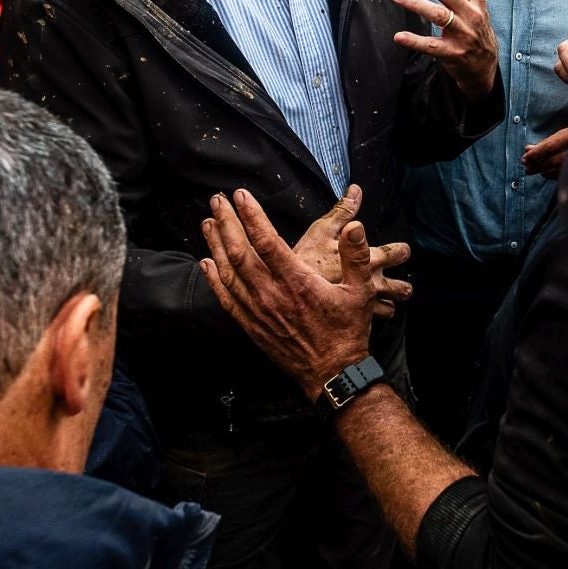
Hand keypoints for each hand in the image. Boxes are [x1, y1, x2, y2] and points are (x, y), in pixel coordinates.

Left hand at [200, 188, 391, 399]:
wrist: (332, 372)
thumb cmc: (347, 331)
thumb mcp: (360, 292)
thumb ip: (355, 257)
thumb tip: (354, 227)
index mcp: (297, 282)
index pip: (267, 240)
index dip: (252, 215)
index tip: (242, 196)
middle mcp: (272, 294)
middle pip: (240, 251)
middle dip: (227, 223)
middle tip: (217, 201)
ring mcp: (259, 311)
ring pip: (229, 272)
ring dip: (215, 245)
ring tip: (208, 223)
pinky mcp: (252, 325)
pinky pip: (226, 298)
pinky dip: (213, 279)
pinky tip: (206, 263)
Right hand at [290, 185, 414, 317]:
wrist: (287, 297)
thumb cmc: (304, 261)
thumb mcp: (321, 230)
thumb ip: (343, 211)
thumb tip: (356, 191)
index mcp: (369, 260)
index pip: (398, 254)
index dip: (401, 251)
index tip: (400, 251)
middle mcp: (373, 285)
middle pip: (402, 289)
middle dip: (401, 286)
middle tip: (396, 282)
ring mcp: (364, 308)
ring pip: (389, 309)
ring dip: (387, 303)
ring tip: (381, 300)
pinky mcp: (352, 322)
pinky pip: (372, 324)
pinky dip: (370, 318)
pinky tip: (361, 314)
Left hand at [392, 0, 496, 99]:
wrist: (486, 64)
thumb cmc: (473, 25)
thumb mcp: (471, 0)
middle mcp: (471, 13)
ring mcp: (463, 33)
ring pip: (439, 15)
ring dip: (416, 3)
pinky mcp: (454, 53)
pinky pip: (432, 46)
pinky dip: (415, 41)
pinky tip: (399, 36)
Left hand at [522, 121, 567, 177]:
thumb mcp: (566, 134)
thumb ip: (547, 141)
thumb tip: (526, 149)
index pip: (551, 145)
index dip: (536, 153)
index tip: (525, 158)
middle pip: (554, 160)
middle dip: (538, 165)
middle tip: (526, 168)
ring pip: (560, 170)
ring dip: (544, 171)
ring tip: (535, 169)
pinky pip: (566, 176)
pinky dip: (553, 175)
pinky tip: (546, 173)